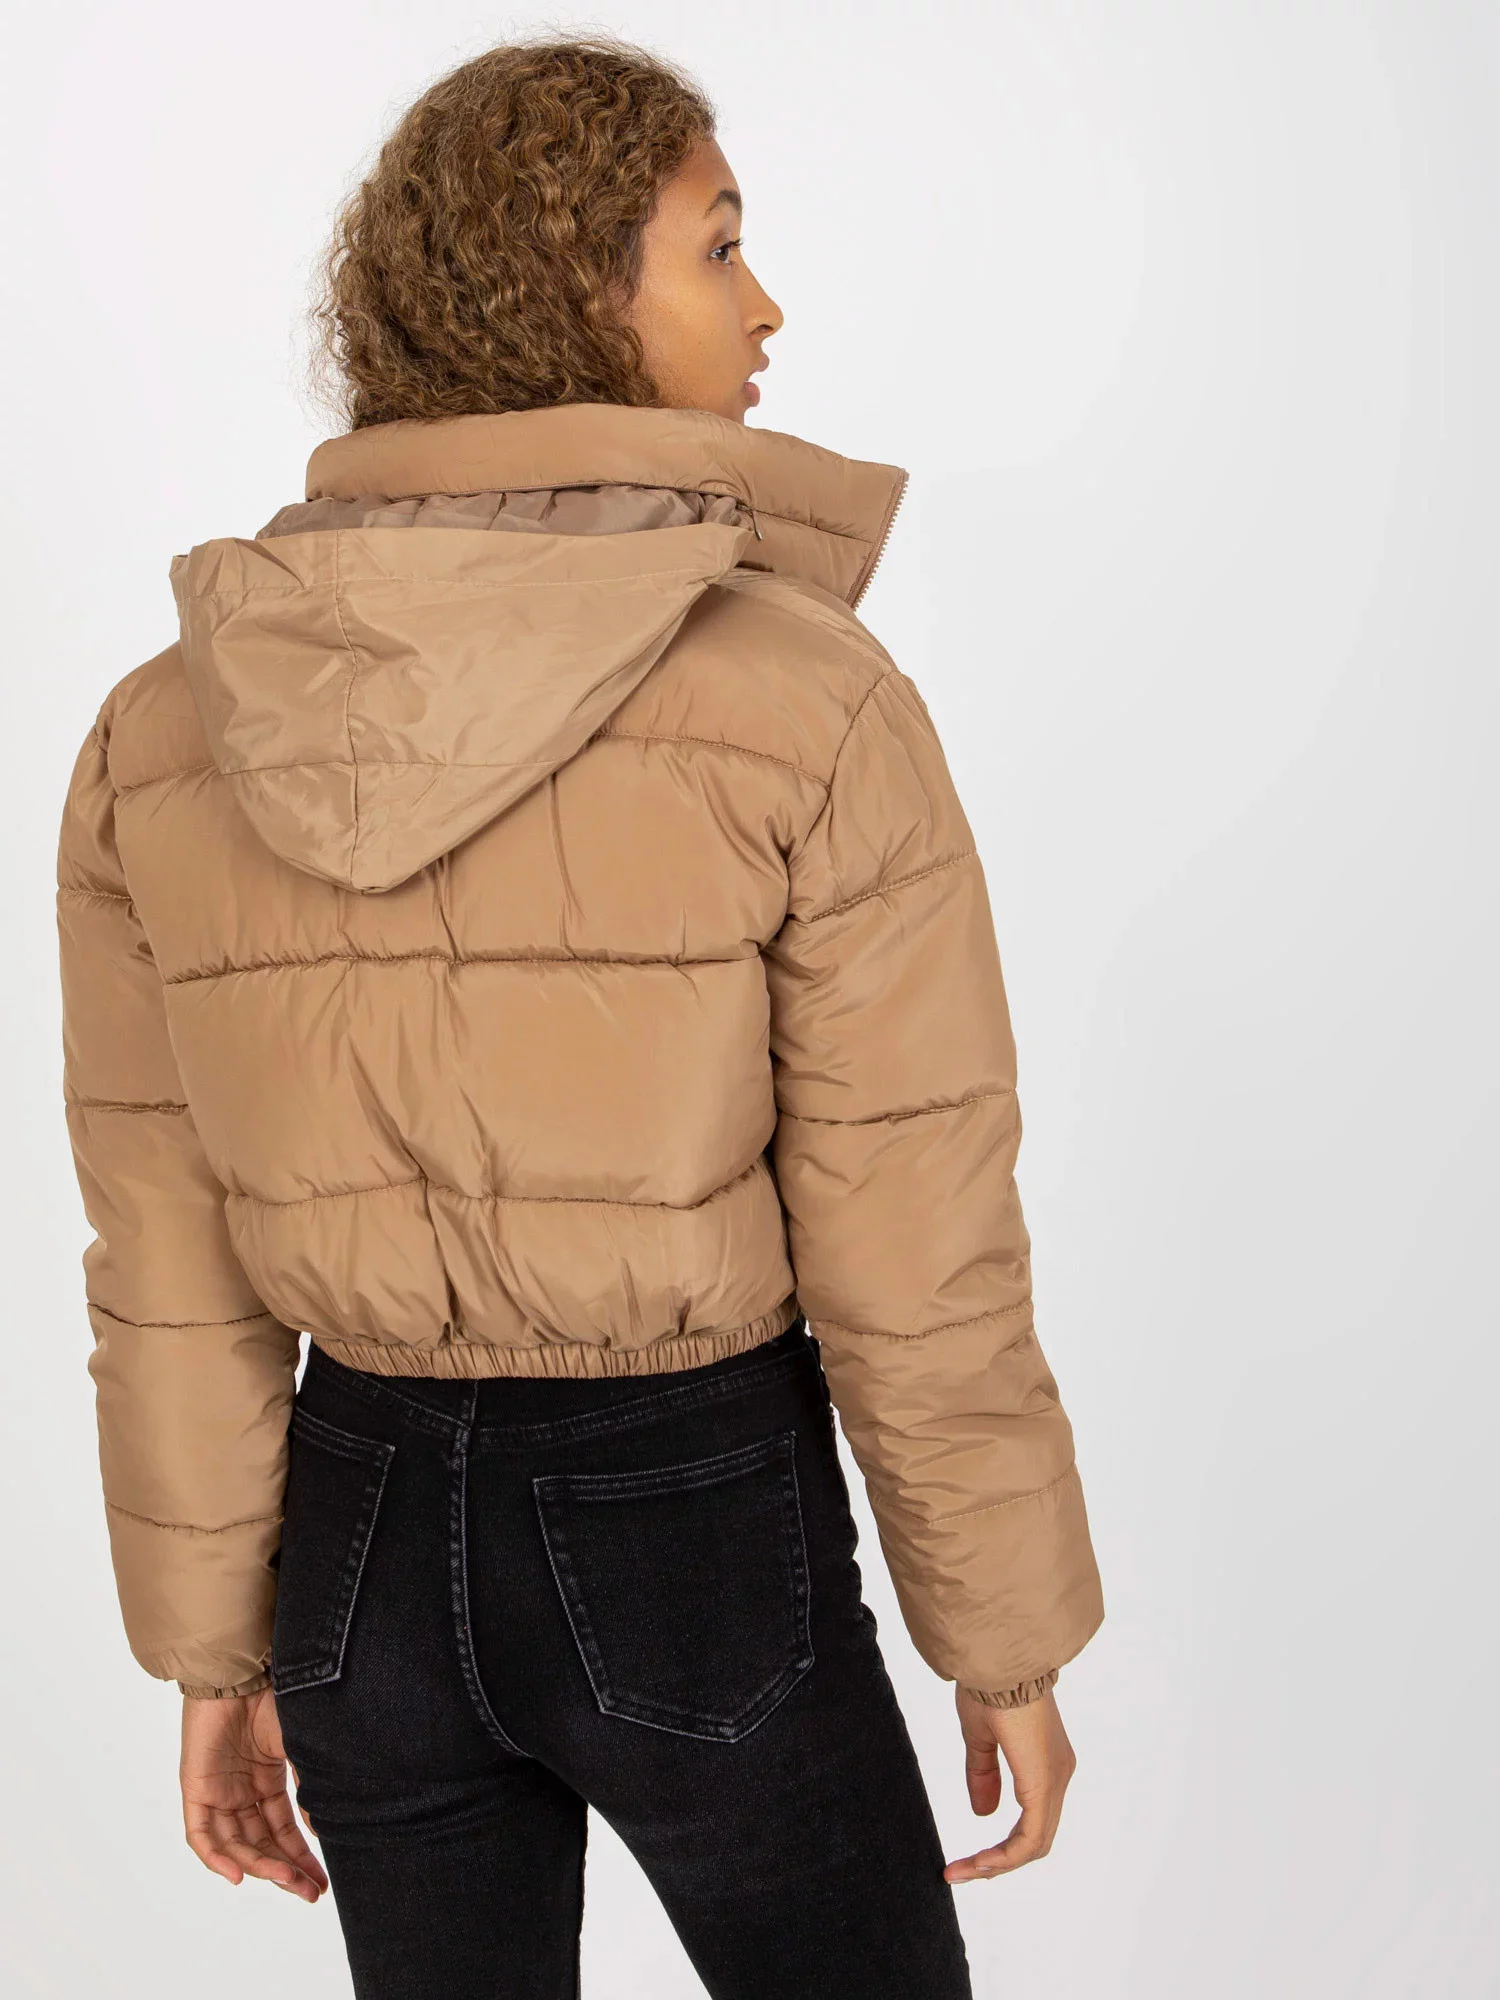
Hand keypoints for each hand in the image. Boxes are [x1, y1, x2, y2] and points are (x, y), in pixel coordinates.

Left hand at [180, 1687, 328, 1902]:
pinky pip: (202, 1835)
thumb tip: (320, 1828)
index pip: (284, 1831)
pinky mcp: (196, 1789)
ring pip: (236, 1844)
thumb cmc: (275, 1698)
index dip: (301, 1858)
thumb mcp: (298, 1748)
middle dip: (285, 1871)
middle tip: (309, 1893)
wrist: (243, 1670)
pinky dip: (217, 1858)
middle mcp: (242, 1791)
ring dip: (260, 1866)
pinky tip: (240, 1874)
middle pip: (262, 1843)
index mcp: (267, 1780)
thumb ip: (306, 1788)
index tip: (321, 1883)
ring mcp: (219, 1792)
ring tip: (285, 1881)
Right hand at [944, 1685, 1076, 1882]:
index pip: (1031, 1821)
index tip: (965, 1858)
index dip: (1001, 1846)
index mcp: (1045, 1763)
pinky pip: (1030, 1836)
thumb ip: (984, 1774)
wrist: (996, 1659)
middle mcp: (1058, 1775)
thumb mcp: (980, 1737)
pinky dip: (1004, 1856)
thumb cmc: (988, 1685)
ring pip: (1033, 1843)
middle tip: (961, 1872)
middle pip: (1034, 1839)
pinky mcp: (1043, 1783)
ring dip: (997, 1864)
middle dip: (997, 1862)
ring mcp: (1055, 1780)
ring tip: (961, 1872)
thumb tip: (984, 1813)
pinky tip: (978, 1863)